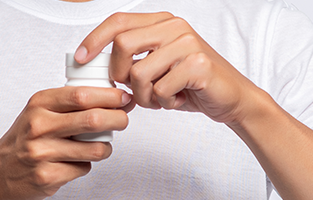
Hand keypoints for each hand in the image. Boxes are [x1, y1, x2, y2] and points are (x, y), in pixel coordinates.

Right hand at [0, 87, 131, 199]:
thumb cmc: (24, 139)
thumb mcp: (39, 111)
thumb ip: (69, 103)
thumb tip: (113, 97)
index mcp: (39, 104)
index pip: (82, 94)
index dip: (110, 96)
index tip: (123, 98)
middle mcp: (39, 126)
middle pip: (93, 119)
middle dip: (118, 119)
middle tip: (123, 120)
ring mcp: (42, 153)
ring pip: (95, 149)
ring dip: (105, 147)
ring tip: (98, 145)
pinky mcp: (47, 176)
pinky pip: (83, 168)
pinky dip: (85, 165)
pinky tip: (73, 161)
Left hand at [74, 12, 267, 123]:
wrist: (232, 99)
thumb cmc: (191, 85)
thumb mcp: (158, 66)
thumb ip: (132, 59)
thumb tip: (94, 66)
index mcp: (162, 22)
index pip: (118, 21)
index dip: (95, 39)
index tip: (80, 58)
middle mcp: (174, 27)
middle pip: (123, 45)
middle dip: (119, 75)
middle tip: (132, 90)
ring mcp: (187, 43)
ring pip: (139, 72)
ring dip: (144, 96)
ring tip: (161, 98)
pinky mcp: (197, 64)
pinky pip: (160, 89)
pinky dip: (164, 103)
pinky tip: (178, 100)